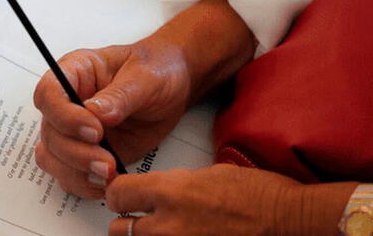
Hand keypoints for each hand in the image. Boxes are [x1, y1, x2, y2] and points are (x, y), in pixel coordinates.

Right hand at [33, 37, 191, 198]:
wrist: (173, 87)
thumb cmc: (156, 69)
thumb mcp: (145, 75)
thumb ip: (120, 94)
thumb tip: (96, 113)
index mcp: (74, 72)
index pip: (49, 93)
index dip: (64, 116)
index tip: (95, 130)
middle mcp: (67, 103)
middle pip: (49, 131)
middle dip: (75, 152)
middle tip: (106, 161)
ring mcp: (74, 131)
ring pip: (52, 157)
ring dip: (76, 171)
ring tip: (109, 173)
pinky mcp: (86, 153)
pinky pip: (70, 175)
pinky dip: (84, 184)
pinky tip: (107, 181)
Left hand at [106, 164, 357, 235]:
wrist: (288, 219)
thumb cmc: (256, 193)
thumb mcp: (207, 174)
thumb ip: (173, 185)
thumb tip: (156, 194)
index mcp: (170, 191)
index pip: (116, 194)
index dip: (118, 194)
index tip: (123, 195)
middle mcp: (168, 224)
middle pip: (118, 229)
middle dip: (126, 222)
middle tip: (140, 218)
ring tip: (164, 229)